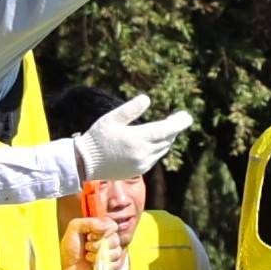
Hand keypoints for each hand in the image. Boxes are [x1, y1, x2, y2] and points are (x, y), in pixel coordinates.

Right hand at [71, 95, 198, 184]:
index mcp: (137, 139)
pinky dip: (158, 148)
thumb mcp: (111, 119)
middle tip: (178, 118)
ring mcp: (141, 164)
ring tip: (169, 128)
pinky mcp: (138, 171)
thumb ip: (130, 109)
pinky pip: (154, 158)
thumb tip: (147, 98)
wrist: (84, 163)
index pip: (166, 130)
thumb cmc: (96, 137)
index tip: (187, 116)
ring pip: (162, 149)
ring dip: (167, 138)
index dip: (179, 123)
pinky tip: (156, 141)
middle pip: (167, 139)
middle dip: (173, 128)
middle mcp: (142, 153)